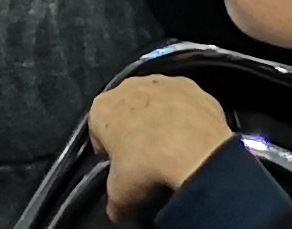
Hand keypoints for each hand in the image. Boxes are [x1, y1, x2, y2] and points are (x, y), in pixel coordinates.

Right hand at [86, 75, 232, 221]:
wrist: (193, 151)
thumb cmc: (150, 163)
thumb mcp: (119, 193)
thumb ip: (112, 199)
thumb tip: (117, 209)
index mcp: (102, 108)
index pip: (98, 131)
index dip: (108, 151)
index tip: (119, 166)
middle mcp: (129, 87)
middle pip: (126, 111)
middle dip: (134, 131)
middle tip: (145, 160)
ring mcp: (161, 82)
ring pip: (155, 103)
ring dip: (161, 120)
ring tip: (171, 151)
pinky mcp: (189, 85)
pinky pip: (183, 102)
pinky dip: (186, 116)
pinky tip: (191, 140)